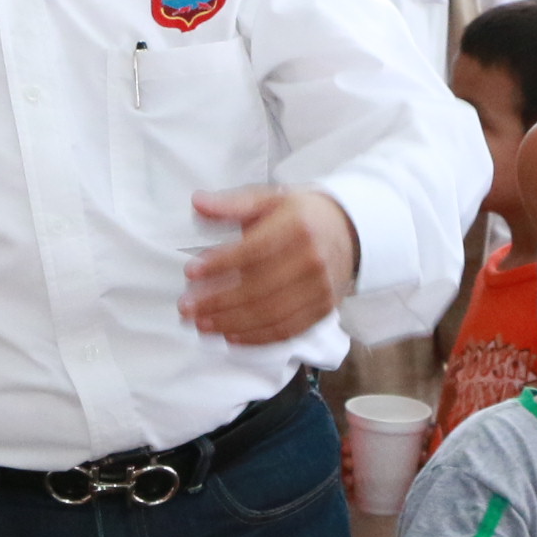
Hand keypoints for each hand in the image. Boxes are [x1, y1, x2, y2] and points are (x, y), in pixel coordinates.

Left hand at [182, 187, 357, 345]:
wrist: (349, 231)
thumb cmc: (301, 214)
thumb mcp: (269, 200)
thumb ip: (233, 203)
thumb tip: (197, 202)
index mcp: (297, 227)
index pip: (253, 251)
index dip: (220, 265)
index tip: (191, 273)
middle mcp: (312, 259)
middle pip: (259, 288)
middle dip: (218, 302)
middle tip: (187, 308)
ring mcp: (320, 288)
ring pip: (271, 314)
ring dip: (231, 323)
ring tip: (202, 324)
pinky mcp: (323, 309)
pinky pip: (287, 330)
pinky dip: (257, 337)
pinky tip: (231, 336)